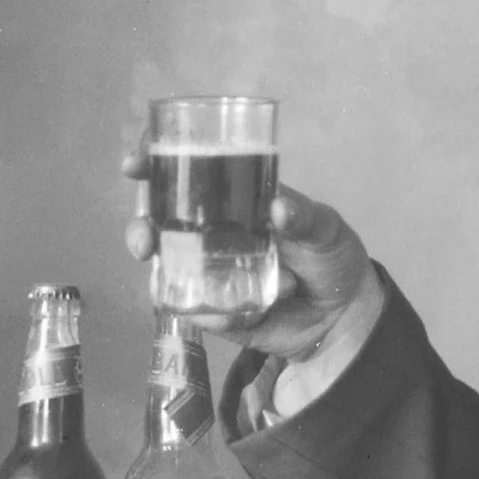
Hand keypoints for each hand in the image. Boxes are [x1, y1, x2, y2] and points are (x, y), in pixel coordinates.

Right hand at [119, 147, 374, 357]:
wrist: (344, 315)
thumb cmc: (331, 256)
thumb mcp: (326, 227)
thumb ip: (305, 216)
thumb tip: (278, 209)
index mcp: (235, 203)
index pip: (187, 176)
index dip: (154, 165)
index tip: (134, 163)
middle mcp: (215, 235)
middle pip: (161, 225)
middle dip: (141, 229)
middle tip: (144, 239)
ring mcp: (213, 274)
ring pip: (169, 270)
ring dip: (163, 274)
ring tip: (190, 285)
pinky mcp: (219, 313)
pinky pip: (203, 313)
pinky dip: (217, 314)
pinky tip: (244, 314)